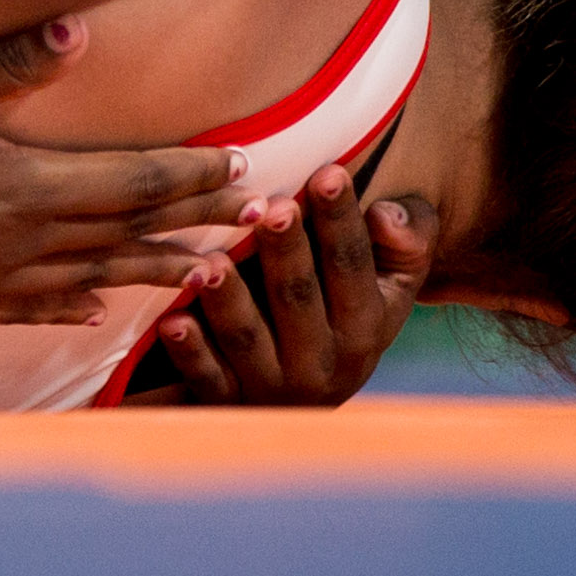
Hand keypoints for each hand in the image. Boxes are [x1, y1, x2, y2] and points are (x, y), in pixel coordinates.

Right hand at [0, 16, 273, 325]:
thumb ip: (9, 64)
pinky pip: (38, 310)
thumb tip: (83, 33)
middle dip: (197, 223)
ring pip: (97, 277)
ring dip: (158, 271)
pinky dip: (78, 308)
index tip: (238, 166)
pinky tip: (100, 310)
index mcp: (26, 186)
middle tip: (257, 224)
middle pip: (129, 232)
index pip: (131, 181)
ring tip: (211, 274)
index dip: (188, 173)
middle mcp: (24, 242)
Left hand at [149, 164, 436, 404]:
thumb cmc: (345, 311)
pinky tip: (172, 321)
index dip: (342, 221)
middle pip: (299, 299)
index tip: (329, 172)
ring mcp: (273, 387)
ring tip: (211, 264)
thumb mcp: (390, 283)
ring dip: (231, 302)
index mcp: (365, 326)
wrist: (306, 402)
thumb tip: (387, 214)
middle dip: (287, 253)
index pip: (353, 266)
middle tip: (272, 208)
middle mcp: (324, 362)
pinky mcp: (227, 403)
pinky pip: (208, 380)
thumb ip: (404, 242)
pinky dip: (190, 353)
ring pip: (250, 340)